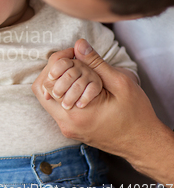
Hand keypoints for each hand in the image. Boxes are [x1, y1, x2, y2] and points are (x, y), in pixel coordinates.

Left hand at [32, 39, 173, 182]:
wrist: (144, 143)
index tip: (72, 55)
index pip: (47, 84)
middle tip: (72, 63)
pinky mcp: (72, 130)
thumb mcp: (120, 83)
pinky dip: (65, 94)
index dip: (56, 65)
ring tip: (78, 74)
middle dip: (54, 73)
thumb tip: (78, 44)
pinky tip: (81, 87)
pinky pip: (58, 109)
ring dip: (59, 83)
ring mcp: (68, 129)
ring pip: (50, 100)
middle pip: (43, 92)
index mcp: (76, 114)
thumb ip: (96, 64)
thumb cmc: (136, 114)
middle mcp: (66, 124)